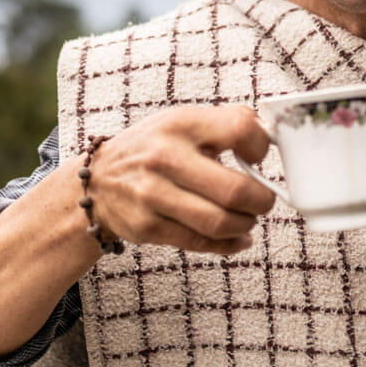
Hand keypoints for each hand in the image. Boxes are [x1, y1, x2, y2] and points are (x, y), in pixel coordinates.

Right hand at [86, 104, 275, 254]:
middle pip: (235, 190)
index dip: (261, 146)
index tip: (259, 157)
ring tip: (247, 217)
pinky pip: (201, 243)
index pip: (239, 130)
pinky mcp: (148, 227)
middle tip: (264, 199)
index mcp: (180, 125)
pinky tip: (238, 237)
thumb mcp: (181, 122)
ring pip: (221, 222)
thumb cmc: (151, 149)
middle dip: (262, 200)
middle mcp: (165, 158)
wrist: (97, 182)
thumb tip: (268, 134)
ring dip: (246, 224)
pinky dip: (229, 244)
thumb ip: (224, 123)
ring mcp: (153, 195)